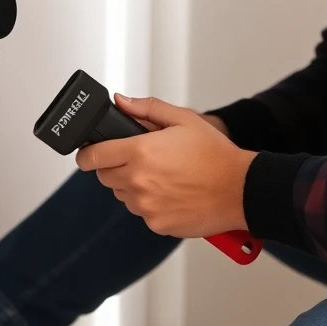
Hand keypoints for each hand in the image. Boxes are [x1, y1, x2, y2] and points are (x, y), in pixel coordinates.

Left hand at [75, 94, 254, 237]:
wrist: (240, 189)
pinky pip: (142, 212)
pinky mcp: (157, 224)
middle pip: (105, 177)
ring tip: (161, 176)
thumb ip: (146, 109)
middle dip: (114, 167)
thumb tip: (120, 101)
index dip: (86, 155)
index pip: (93, 157)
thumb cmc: (215, 155)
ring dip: (133, 186)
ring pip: (123, 196)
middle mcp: (138, 181)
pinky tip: (171, 193)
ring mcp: (146, 206)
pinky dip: (151, 204)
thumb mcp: (183, 119)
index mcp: (140, 152)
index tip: (87, 154)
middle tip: (138, 160)